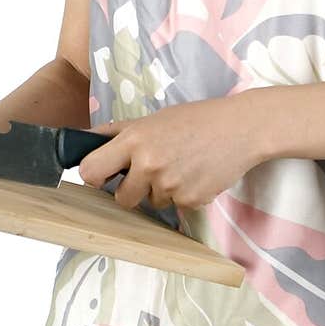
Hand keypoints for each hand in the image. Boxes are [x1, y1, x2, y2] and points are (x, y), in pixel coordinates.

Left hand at [78, 96, 261, 210]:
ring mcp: (170, 186)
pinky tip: (196, 174)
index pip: (91, 171)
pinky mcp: (190, 200)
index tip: (104, 175)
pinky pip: (176, 206)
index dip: (96, 176)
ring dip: (161, 192)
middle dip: (132, 190)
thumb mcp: (153, 119)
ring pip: (151, 203)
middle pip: (121, 198)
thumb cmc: (196, 120)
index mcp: (135, 140)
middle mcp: (149, 165)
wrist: (241, 129)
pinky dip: (183, 195)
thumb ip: (117, 133)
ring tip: (181, 166)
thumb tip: (83, 139)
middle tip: (150, 172)